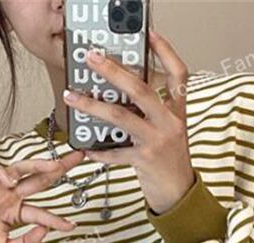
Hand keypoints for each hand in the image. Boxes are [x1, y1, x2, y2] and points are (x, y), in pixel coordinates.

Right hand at [0, 150, 85, 242]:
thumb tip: (46, 230)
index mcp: (15, 213)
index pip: (41, 211)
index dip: (56, 219)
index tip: (71, 226)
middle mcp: (7, 198)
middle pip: (37, 179)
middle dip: (57, 169)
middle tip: (78, 159)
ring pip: (18, 171)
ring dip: (36, 165)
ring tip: (52, 165)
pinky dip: (1, 173)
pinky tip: (11, 180)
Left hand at [62, 30, 194, 214]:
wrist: (180, 195)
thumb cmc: (172, 162)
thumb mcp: (170, 131)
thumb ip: (153, 113)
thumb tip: (122, 96)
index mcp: (177, 112)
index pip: (178, 75)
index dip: (165, 52)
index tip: (149, 35)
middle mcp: (169, 123)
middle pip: (141, 89)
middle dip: (113, 71)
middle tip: (92, 58)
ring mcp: (156, 141)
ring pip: (120, 117)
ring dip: (92, 106)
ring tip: (73, 97)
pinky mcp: (143, 160)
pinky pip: (114, 152)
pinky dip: (98, 150)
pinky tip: (86, 147)